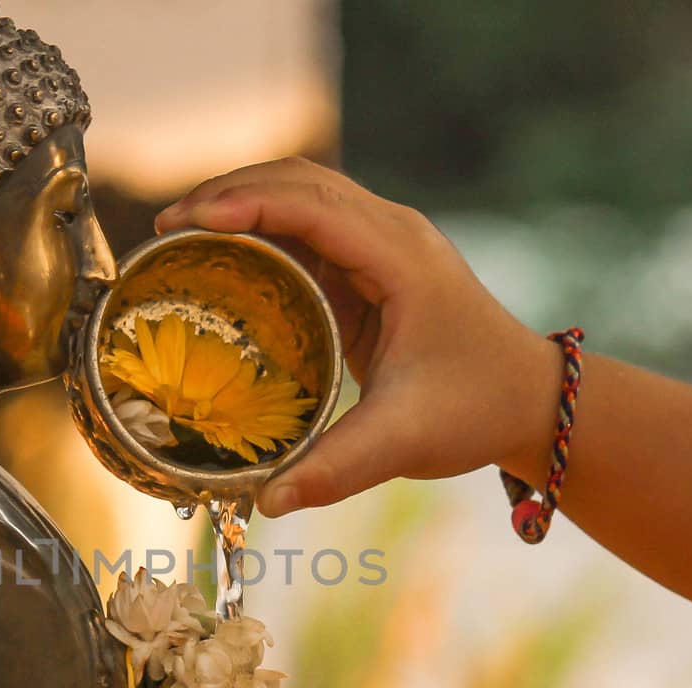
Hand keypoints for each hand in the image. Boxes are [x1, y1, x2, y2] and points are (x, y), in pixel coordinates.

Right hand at [156, 158, 561, 515]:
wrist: (528, 401)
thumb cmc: (476, 411)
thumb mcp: (405, 440)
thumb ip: (335, 468)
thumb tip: (267, 503)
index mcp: (401, 257)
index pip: (312, 204)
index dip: (244, 203)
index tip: (186, 223)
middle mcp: (392, 233)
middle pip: (298, 180)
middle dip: (226, 193)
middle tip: (163, 230)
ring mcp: (382, 243)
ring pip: (300, 194)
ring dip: (240, 203)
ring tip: (178, 236)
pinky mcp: (371, 264)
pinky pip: (307, 228)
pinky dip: (259, 230)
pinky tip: (220, 259)